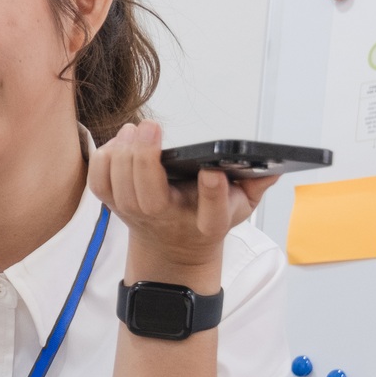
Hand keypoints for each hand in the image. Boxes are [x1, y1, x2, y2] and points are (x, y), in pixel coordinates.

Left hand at [88, 121, 278, 290]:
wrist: (171, 249)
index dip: (213, 194)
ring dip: (122, 156)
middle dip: (146, 161)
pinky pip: (101, 186)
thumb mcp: (241, 207)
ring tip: (134, 130)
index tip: (213, 171)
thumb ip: (257, 185)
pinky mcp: (116, 209)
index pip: (212, 216)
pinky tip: (118, 143)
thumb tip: (274, 166)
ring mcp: (138, 217)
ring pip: (121, 190)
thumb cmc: (204, 219)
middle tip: (151, 127)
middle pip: (150, 199)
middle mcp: (168, 222)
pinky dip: (103, 162)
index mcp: (205, 226)